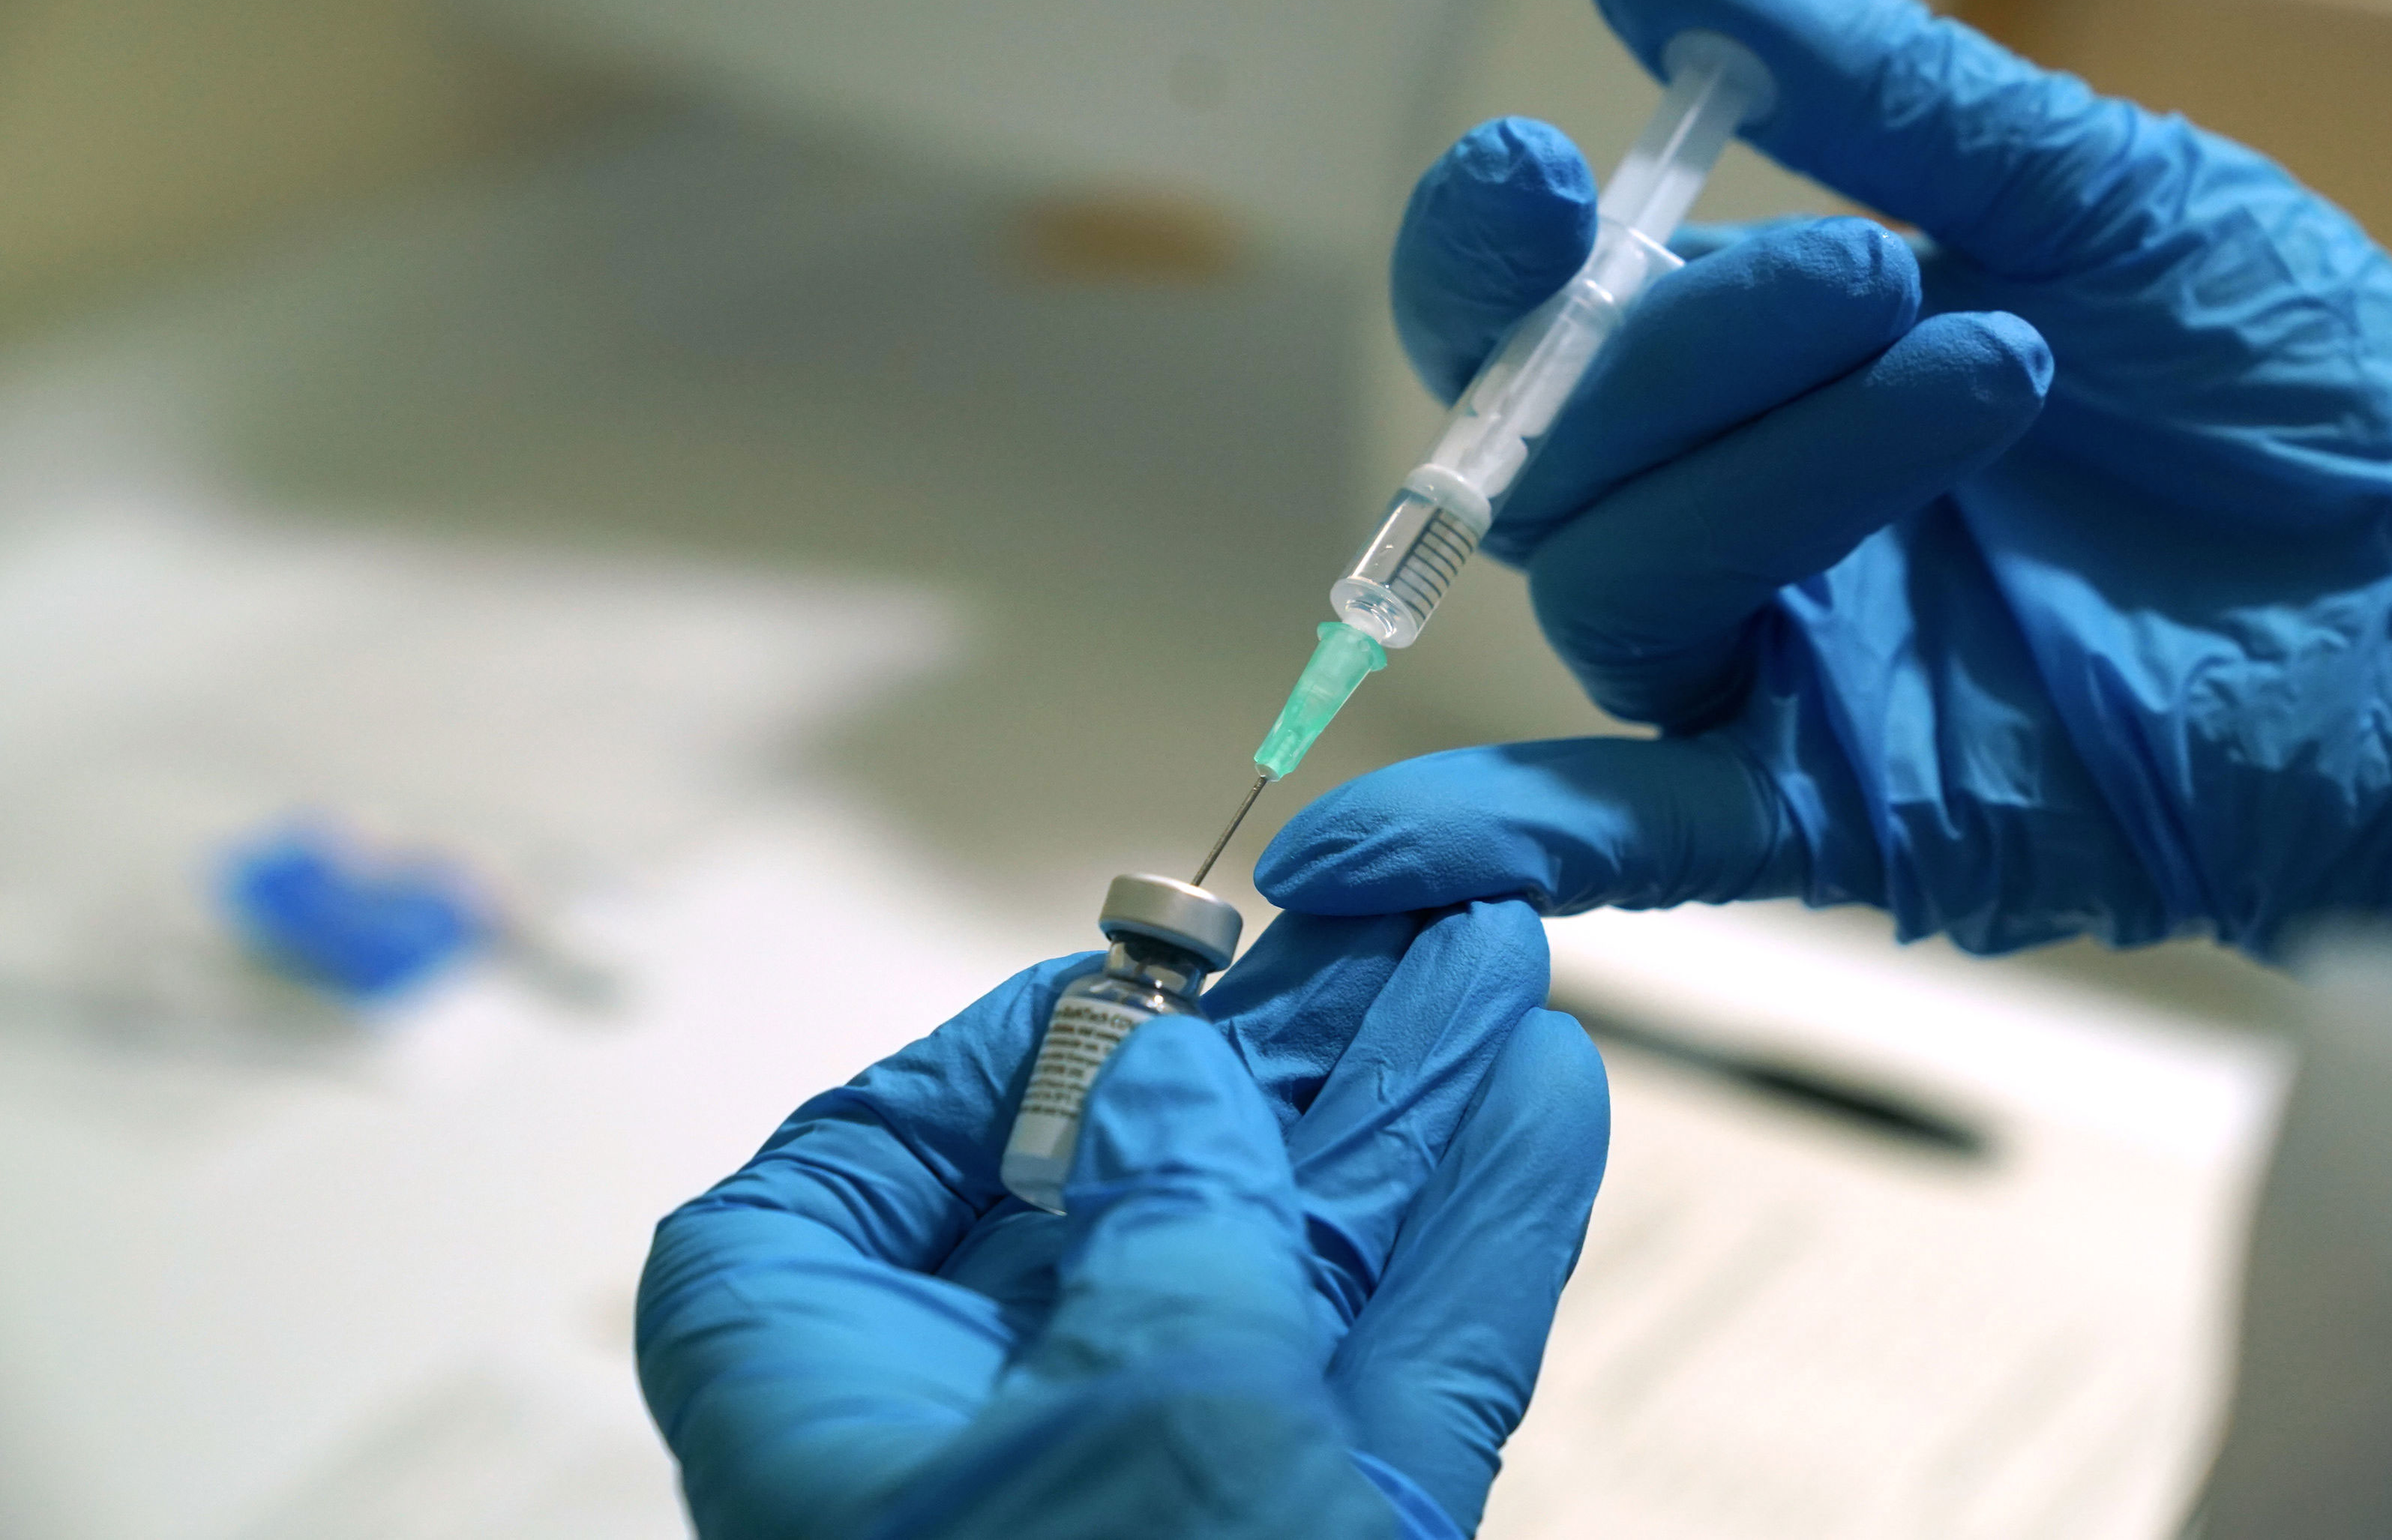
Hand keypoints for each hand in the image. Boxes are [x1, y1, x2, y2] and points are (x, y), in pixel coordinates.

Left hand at [635, 903, 1605, 1538]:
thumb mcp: (1130, 1408)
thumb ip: (1165, 1208)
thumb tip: (1173, 1091)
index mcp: (841, 1416)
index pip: (830, 1202)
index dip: (952, 1082)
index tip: (1094, 998)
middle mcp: (993, 1457)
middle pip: (1120, 1200)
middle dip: (1269, 1062)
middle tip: (1373, 937)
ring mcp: (1170, 1508)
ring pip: (1284, 1267)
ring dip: (1397, 1117)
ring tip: (1488, 970)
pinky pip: (1393, 1370)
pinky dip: (1469, 1241)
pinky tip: (1532, 1106)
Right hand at [1262, 0, 2391, 954]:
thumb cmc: (2308, 391)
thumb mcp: (2095, 192)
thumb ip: (1863, 86)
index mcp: (1767, 367)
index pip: (1534, 320)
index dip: (1492, 254)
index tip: (1551, 166)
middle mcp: (1737, 517)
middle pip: (1549, 450)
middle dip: (1678, 349)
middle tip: (1879, 272)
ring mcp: (1776, 664)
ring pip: (1617, 584)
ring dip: (1772, 472)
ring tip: (1990, 374)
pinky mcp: (1838, 804)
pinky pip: (1630, 836)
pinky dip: (1498, 844)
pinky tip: (1373, 862)